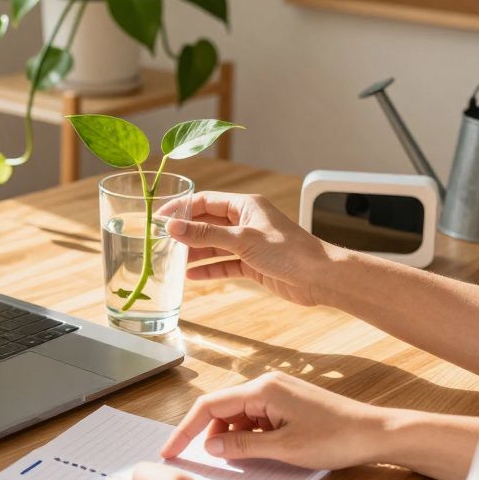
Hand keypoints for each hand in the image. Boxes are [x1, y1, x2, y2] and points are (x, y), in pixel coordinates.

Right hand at [160, 372, 388, 469]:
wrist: (377, 434)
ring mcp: (278, 392)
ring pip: (239, 415)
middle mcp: (267, 384)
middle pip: (222, 409)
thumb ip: (242, 447)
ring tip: (242, 461)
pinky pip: (256, 418)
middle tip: (209, 463)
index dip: (186, 429)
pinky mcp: (288, 403)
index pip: (209, 406)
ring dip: (233, 438)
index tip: (171, 450)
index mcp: (262, 389)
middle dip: (211, 436)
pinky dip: (250, 436)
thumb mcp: (284, 449)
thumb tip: (211, 448)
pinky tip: (260, 452)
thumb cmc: (337, 438)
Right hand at [164, 192, 340, 306]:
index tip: (158, 218)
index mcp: (245, 206)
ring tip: (171, 261)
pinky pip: (224, 264)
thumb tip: (173, 227)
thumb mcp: (242, 240)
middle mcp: (245, 222)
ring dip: (194, 252)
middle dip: (185, 233)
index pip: (205, 201)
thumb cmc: (289, 252)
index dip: (180, 209)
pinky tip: (192, 276)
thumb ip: (206, 234)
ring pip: (214, 245)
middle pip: (207, 223)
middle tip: (160, 242)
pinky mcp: (253, 264)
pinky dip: (209, 269)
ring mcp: (249, 243)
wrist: (320, 277)